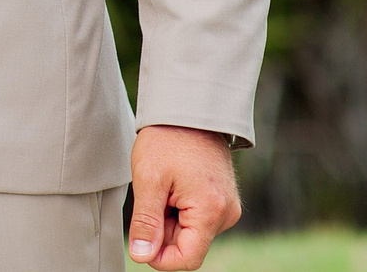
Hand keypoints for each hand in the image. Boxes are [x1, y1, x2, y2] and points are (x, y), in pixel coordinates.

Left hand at [128, 125, 239, 267]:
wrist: (189, 109)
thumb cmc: (167, 139)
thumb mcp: (148, 179)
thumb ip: (146, 222)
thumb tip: (141, 255)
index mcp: (211, 211)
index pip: (187, 259)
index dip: (159, 257)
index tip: (140, 239)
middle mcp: (226, 213)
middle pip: (187, 245)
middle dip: (162, 230)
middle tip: (151, 196)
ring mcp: (227, 207)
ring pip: (190, 232)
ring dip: (169, 219)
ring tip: (163, 187)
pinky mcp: (222, 200)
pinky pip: (197, 219)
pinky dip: (178, 209)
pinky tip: (172, 186)